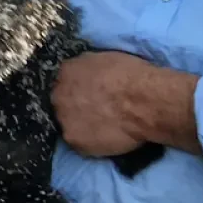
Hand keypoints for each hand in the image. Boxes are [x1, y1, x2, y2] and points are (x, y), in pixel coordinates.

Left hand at [53, 51, 198, 156]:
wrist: (144, 102)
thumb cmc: (134, 77)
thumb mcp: (107, 59)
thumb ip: (89, 69)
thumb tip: (89, 76)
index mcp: (67, 71)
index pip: (65, 81)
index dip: (79, 90)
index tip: (91, 95)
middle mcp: (58, 95)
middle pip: (62, 103)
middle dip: (76, 107)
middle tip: (97, 113)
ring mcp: (63, 119)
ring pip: (69, 124)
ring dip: (82, 126)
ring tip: (104, 128)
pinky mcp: (74, 140)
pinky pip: (81, 143)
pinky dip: (92, 143)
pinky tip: (107, 139)